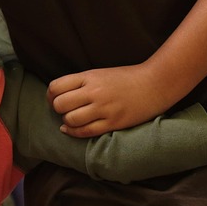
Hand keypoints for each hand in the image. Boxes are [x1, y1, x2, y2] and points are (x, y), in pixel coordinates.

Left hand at [48, 64, 172, 137]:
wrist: (155, 84)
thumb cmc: (127, 78)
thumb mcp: (100, 74)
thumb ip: (81, 83)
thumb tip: (59, 95)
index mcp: (89, 76)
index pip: (56, 87)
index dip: (51, 96)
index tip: (55, 99)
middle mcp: (94, 92)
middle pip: (60, 104)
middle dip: (58, 109)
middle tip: (64, 110)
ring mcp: (103, 108)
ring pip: (70, 120)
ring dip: (67, 121)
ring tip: (72, 118)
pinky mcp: (113, 123)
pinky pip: (85, 131)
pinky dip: (74, 132)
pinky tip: (70, 130)